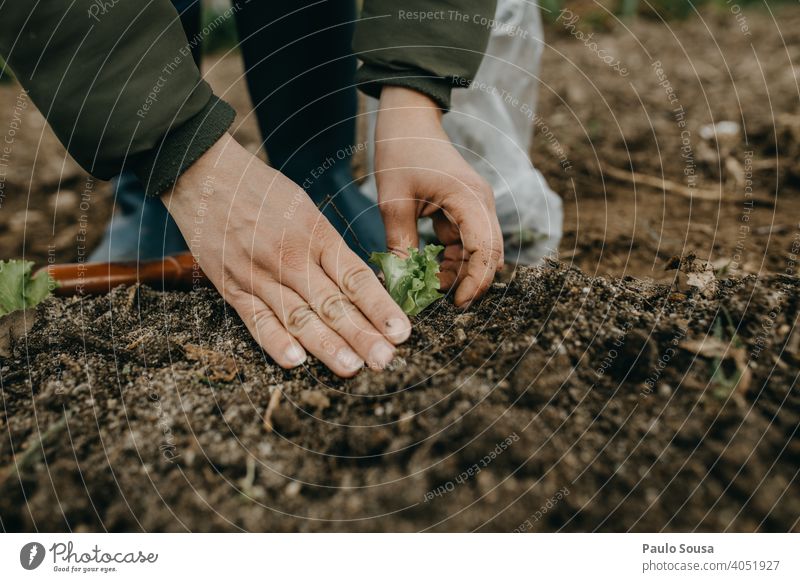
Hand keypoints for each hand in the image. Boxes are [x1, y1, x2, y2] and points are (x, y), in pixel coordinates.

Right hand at [163, 133, 410, 376]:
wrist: (204, 175)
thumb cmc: (262, 192)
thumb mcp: (306, 209)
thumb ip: (329, 249)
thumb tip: (359, 287)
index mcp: (315, 234)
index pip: (355, 277)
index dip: (380, 306)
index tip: (401, 331)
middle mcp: (290, 256)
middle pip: (332, 303)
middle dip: (362, 334)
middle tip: (385, 360)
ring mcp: (259, 274)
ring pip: (298, 317)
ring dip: (327, 346)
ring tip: (352, 367)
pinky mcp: (232, 287)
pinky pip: (256, 319)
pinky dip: (275, 342)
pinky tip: (295, 361)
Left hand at [374, 86, 502, 307]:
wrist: (407, 120)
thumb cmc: (400, 153)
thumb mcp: (393, 201)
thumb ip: (399, 243)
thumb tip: (400, 283)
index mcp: (469, 198)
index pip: (485, 250)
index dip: (475, 281)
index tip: (457, 304)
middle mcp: (480, 203)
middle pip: (490, 255)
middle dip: (471, 282)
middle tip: (445, 304)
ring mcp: (475, 206)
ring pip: (478, 252)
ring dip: (458, 272)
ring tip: (428, 287)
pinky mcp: (465, 210)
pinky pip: (465, 243)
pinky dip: (451, 260)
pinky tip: (428, 270)